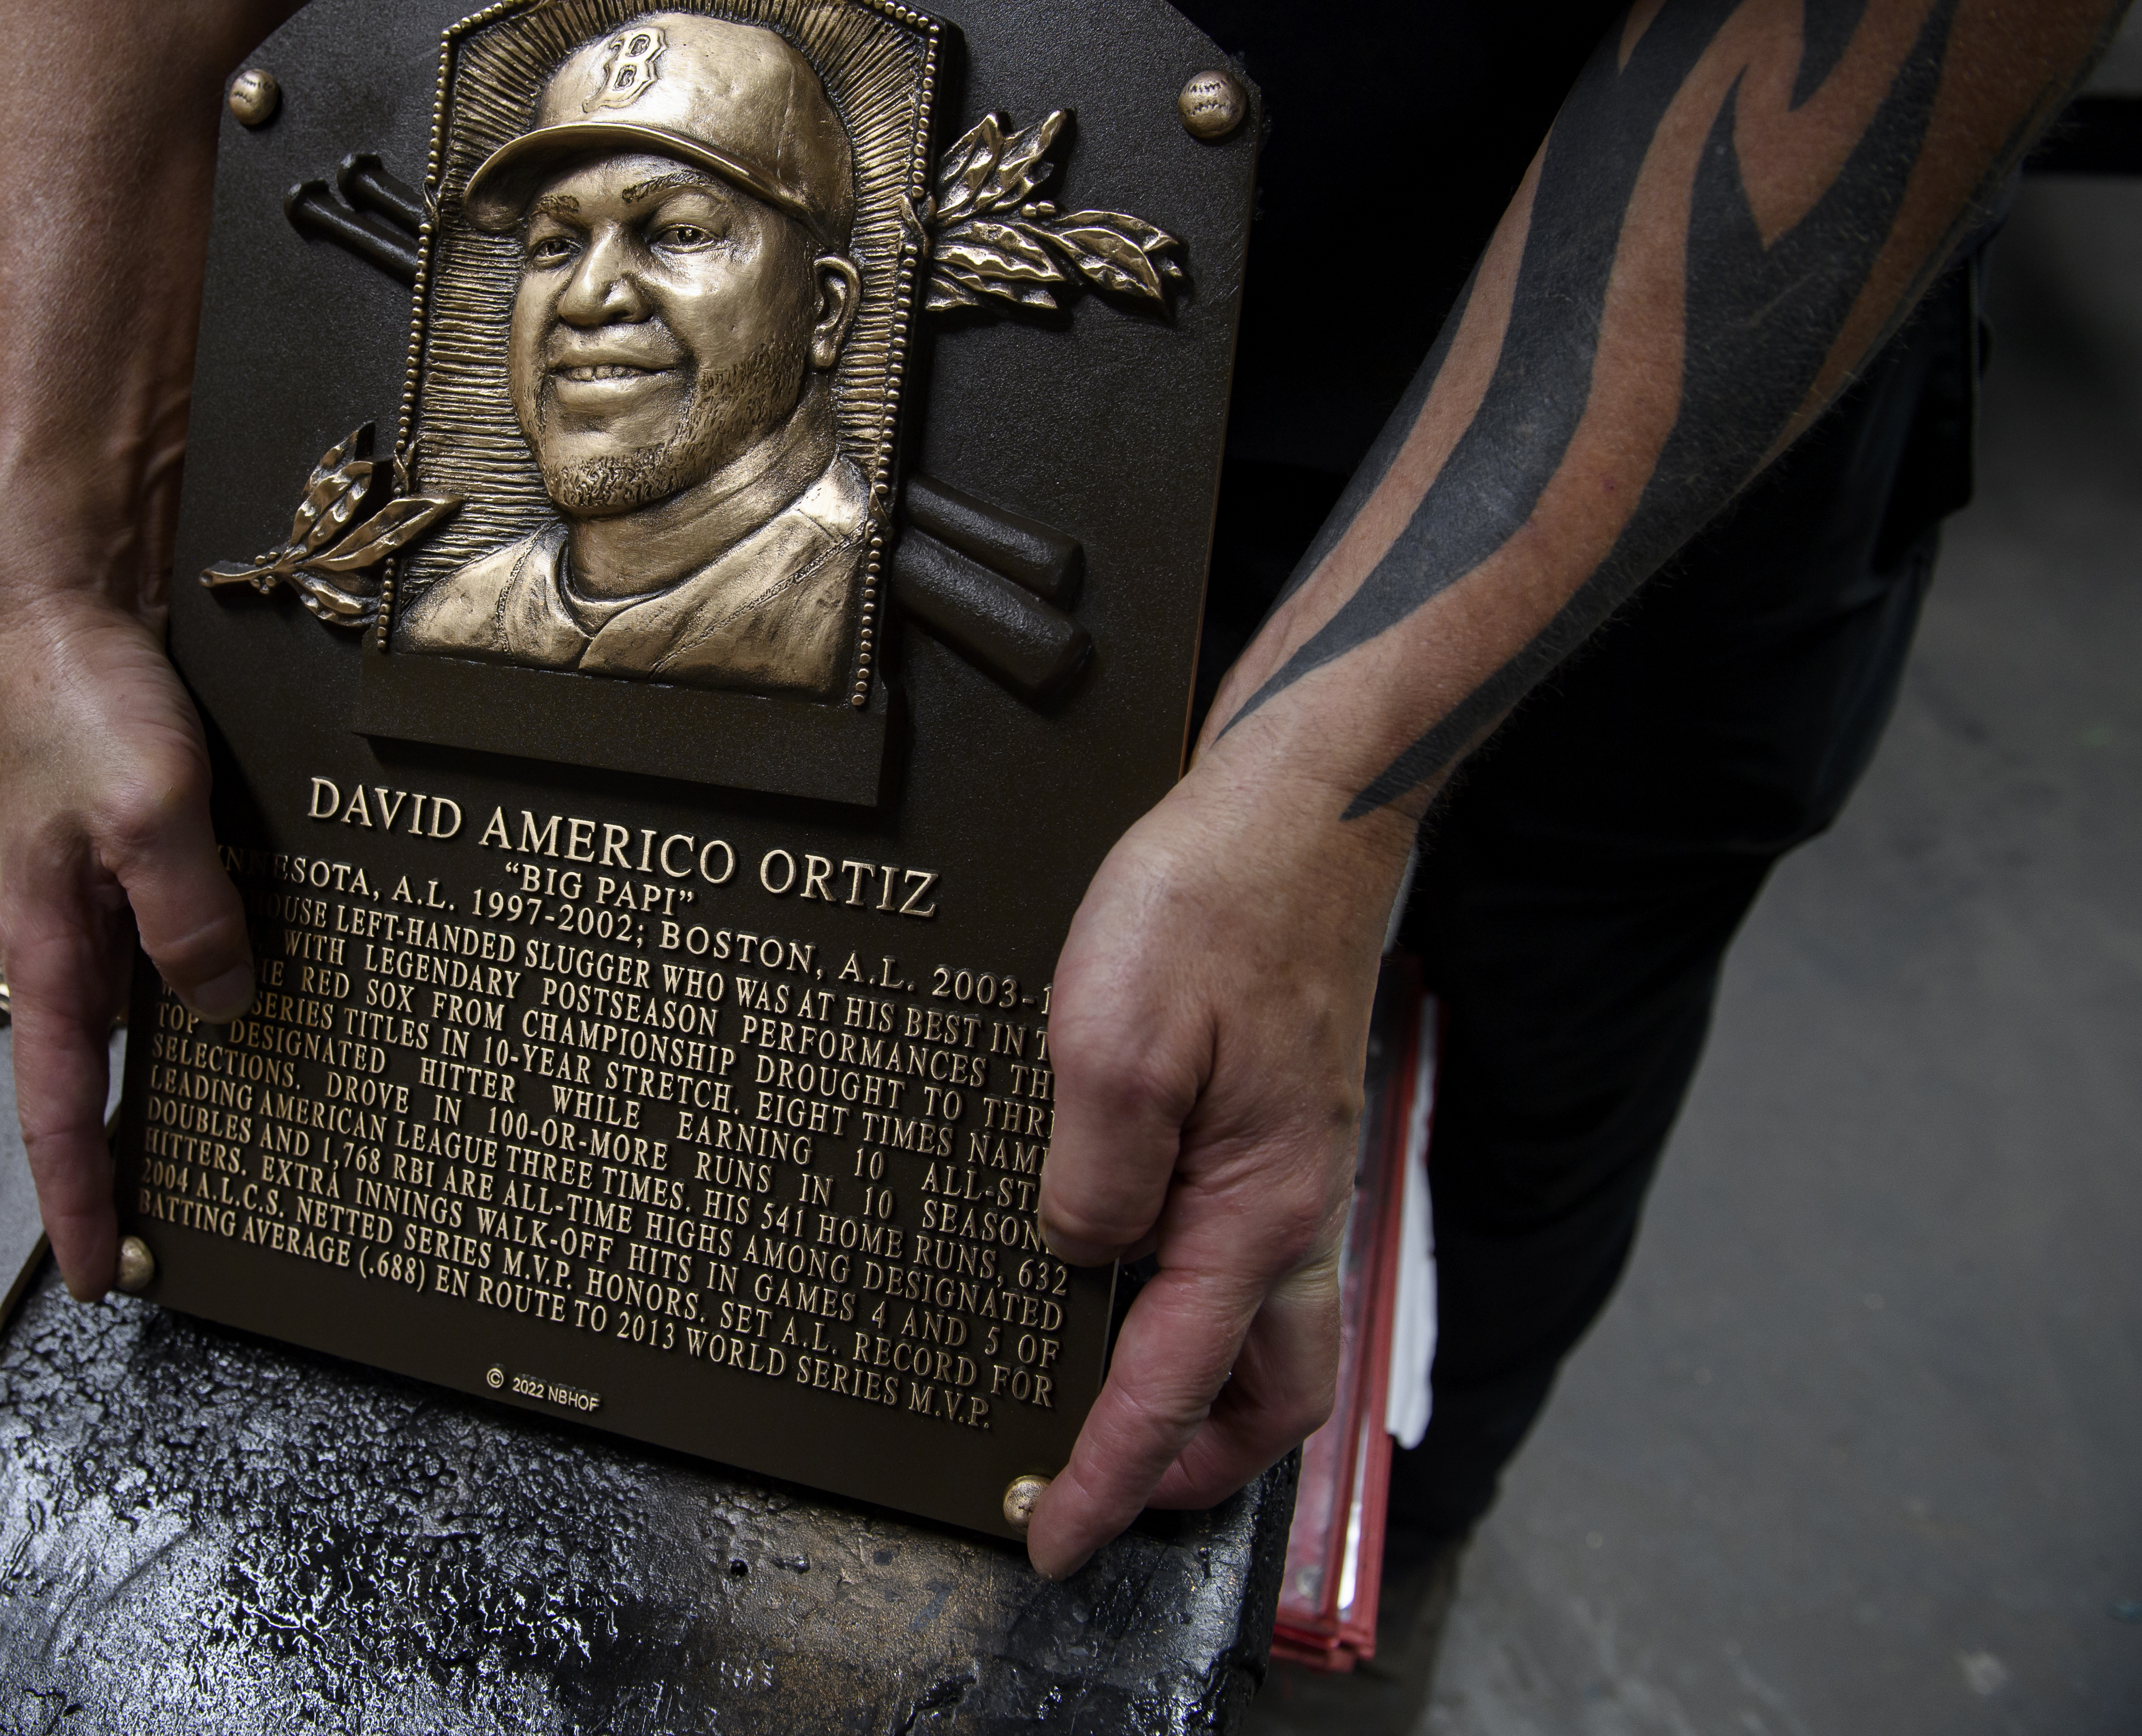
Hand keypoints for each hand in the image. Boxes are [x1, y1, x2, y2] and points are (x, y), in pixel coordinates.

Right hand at [0, 589, 253, 1300]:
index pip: (59, 1107)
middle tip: (191, 1241)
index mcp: (47, 947)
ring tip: (261, 1147)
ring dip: (196, 1077)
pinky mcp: (150, 856)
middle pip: (107, 1078)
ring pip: (158, 1014)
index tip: (98, 1281)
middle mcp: (76, 938)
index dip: (76, 1199)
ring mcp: (111, 899)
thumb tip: (224, 1009)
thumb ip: (186, 915)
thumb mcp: (146, 813)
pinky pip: (190, 942)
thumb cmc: (86, 699)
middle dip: (135, 1162)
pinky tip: (286, 1002)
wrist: (78, 600)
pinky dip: (227, 982)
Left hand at [1024, 743, 1410, 1578]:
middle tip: (1100, 1494)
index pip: (1174, 1386)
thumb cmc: (1211, 904)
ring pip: (1267, 1336)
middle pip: (1263, 1396)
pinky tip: (1138, 1278)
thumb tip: (1082, 1255)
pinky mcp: (1275, 1127)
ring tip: (1120, 1416)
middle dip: (1191, 1467)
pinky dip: (1202, 1308)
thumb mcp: (1114, 1038)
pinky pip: (1251, 1260)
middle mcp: (1290, 1210)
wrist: (1296, 811)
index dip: (1112, 1476)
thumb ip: (1093, 1172)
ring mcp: (1291, 1171)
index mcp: (1255, 1209)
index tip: (1054, 1538)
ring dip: (1204, 1397)